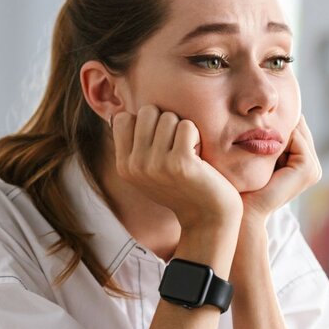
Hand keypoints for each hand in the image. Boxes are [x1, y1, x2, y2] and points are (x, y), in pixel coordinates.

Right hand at [112, 105, 242, 228]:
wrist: (208, 216)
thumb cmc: (181, 187)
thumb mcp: (148, 170)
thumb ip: (134, 146)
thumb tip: (120, 112)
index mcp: (124, 166)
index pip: (123, 118)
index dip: (146, 122)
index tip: (159, 142)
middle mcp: (135, 166)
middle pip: (147, 111)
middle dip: (166, 121)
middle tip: (177, 145)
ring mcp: (156, 165)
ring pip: (168, 117)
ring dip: (183, 130)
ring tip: (188, 152)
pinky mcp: (180, 163)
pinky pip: (187, 126)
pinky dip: (197, 136)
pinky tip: (198, 156)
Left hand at [240, 115, 321, 224]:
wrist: (245, 211)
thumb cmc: (245, 187)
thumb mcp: (258, 158)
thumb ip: (267, 140)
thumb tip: (259, 112)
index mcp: (304, 164)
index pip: (295, 130)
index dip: (277, 120)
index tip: (256, 113)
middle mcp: (312, 167)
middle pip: (298, 129)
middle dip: (280, 120)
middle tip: (258, 111)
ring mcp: (313, 169)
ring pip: (297, 131)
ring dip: (278, 126)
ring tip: (257, 122)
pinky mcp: (307, 169)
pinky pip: (297, 138)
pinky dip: (281, 134)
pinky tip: (261, 135)